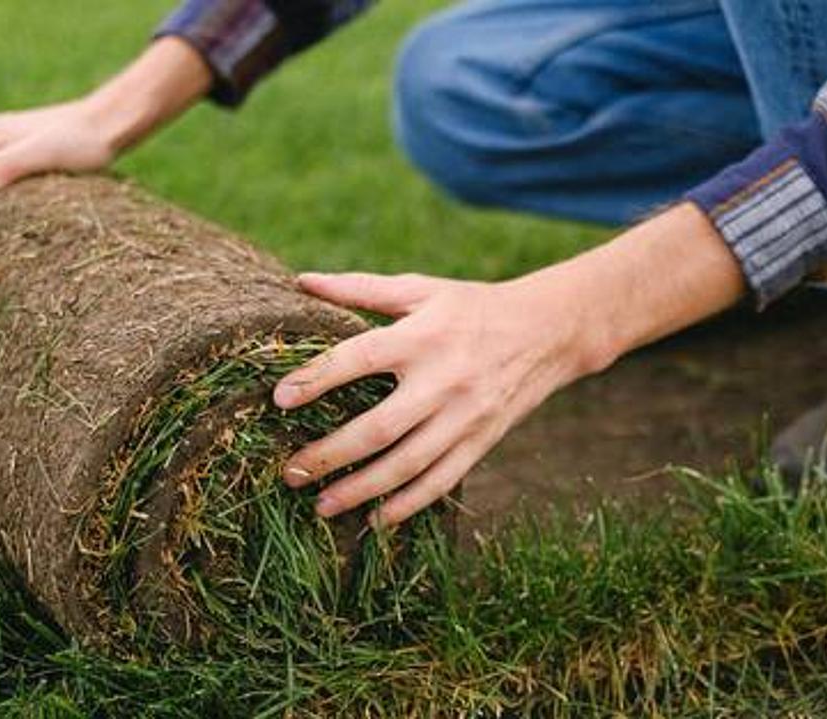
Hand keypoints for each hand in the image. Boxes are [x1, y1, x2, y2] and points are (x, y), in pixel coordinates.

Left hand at [275, 205, 748, 527]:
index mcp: (421, 336)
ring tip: (322, 504)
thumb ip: (360, 288)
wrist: (548, 331)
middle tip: (290, 471)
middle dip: (330, 454)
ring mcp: (465, 416)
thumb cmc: (471, 307)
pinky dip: (408, 504)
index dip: (316, 378)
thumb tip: (302, 281)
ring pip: (407, 464)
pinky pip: (441, 480)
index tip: (279, 399)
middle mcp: (442, 380)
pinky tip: (376, 518)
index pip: (358, 359)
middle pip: (378, 427)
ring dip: (361, 489)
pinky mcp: (481, 441)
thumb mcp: (421, 289)